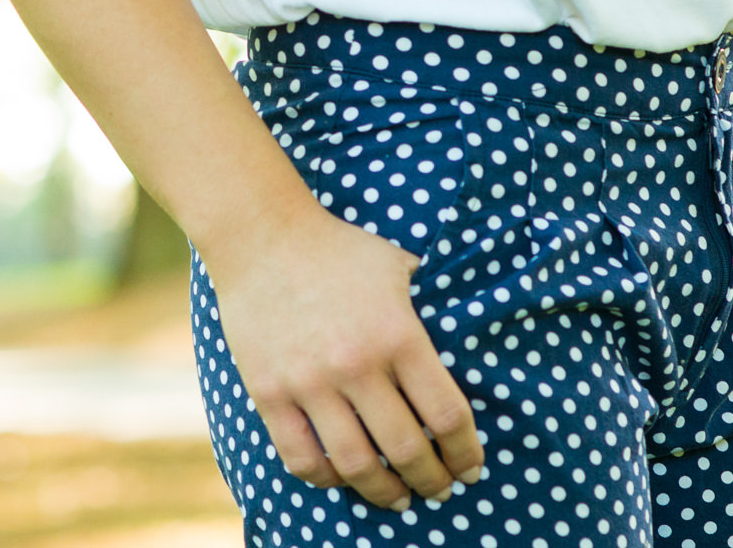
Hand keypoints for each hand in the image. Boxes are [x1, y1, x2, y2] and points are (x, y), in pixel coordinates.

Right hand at [202, 208, 483, 510]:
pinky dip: (326, 479)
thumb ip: (430, 309)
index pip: (447, 415)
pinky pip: (301, 457)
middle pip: (407, 450)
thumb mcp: (398, 267)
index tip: (471, 469)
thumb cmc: (338, 250)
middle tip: (440, 489)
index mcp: (398, 334)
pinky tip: (342, 478)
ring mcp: (309, 382)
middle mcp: (357, 364)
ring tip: (397, 497)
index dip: (465, 453)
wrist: (262, 234)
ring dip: (384, 492)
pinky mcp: (269, 391)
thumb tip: (465, 338)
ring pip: (356, 465)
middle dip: (432, 481)